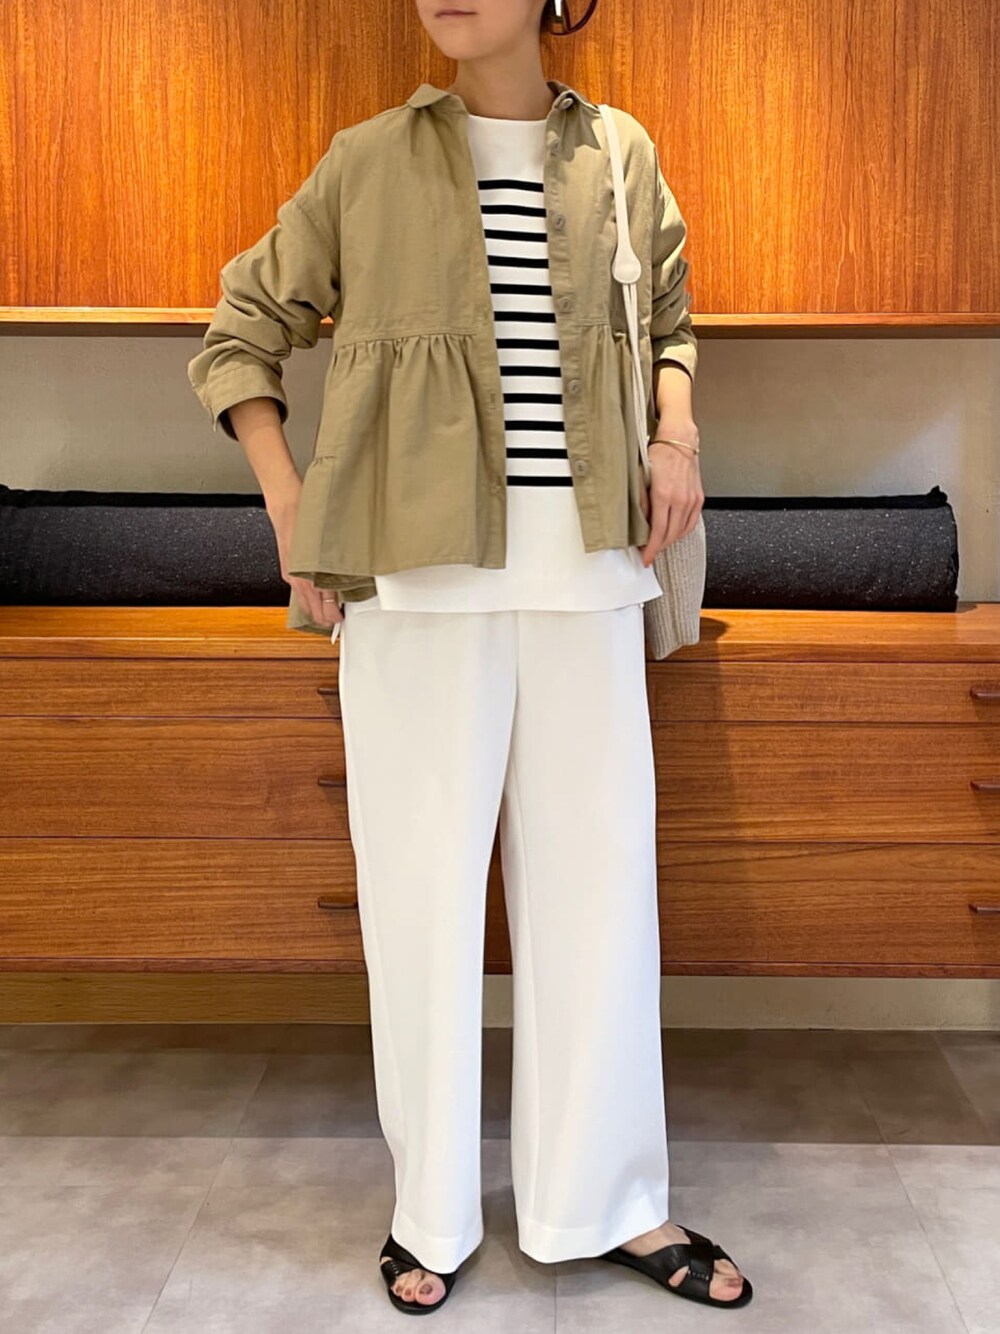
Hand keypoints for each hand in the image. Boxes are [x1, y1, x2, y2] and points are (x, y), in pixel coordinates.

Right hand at [266, 491, 343, 629]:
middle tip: (337, 622)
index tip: (341, 621)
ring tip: (329, 612)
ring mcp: (291, 574)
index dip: (333, 619)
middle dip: (324, 619)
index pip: (323, 609)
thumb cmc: (304, 519)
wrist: (286, 504)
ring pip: (304, 602)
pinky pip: (299, 590)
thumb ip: (332, 570)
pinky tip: (317, 594)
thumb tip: (341, 587)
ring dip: (316, 610)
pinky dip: (309, 597)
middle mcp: (297, 579)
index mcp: (307, 578)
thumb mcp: (323, 548)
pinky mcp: (288, 568)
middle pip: (311, 611)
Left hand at [638, 427, 703, 565]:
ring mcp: (692, 500)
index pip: (658, 532)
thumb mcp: (639, 477)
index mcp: (664, 495)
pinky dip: (681, 532)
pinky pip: (690, 523)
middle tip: (649, 552)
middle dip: (659, 548)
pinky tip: (673, 532)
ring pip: (681, 532)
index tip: (646, 559)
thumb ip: (639, 501)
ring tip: (659, 543)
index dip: (651, 549)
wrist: (679, 440)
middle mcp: (680, 499)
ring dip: (669, 541)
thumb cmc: (659, 454)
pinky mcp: (698, 498)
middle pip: (670, 535)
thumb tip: (637, 522)